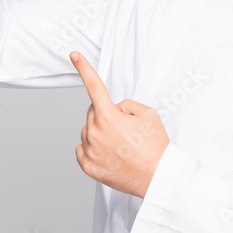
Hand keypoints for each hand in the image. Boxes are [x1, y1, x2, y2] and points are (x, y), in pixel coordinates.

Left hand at [70, 51, 169, 197]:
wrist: (158, 177)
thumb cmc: (155, 146)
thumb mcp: (147, 114)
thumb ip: (125, 105)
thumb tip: (113, 110)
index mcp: (109, 117)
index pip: (94, 86)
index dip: (84, 68)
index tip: (74, 56)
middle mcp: (95, 133)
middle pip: (92, 112)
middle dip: (105, 114)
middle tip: (125, 129)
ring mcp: (90, 151)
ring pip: (88, 130)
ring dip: (99, 132)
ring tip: (121, 145)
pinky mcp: (88, 166)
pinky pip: (82, 148)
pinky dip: (93, 147)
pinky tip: (110, 153)